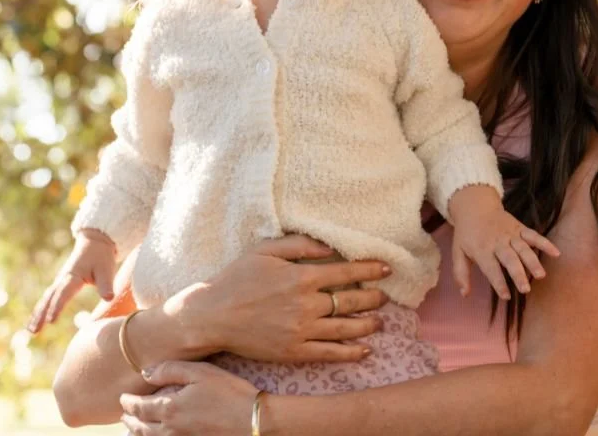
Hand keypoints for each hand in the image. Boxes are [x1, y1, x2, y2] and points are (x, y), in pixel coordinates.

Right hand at [28, 228, 116, 332]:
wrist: (95, 241)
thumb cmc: (101, 256)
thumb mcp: (106, 269)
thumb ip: (106, 284)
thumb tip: (108, 298)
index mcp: (73, 276)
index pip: (63, 294)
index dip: (57, 307)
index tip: (50, 321)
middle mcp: (63, 279)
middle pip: (49, 299)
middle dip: (41, 315)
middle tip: (34, 331)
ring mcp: (59, 281)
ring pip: (46, 299)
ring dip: (38, 314)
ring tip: (31, 331)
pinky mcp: (60, 283)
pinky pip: (48, 297)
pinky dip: (41, 309)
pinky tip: (36, 321)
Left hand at [120, 362, 257, 435]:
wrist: (252, 421)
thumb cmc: (230, 392)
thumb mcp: (202, 372)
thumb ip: (171, 370)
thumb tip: (145, 373)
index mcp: (170, 408)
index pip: (140, 407)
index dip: (129, 403)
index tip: (123, 399)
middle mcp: (171, 429)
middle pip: (142, 427)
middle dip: (131, 420)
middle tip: (124, 415)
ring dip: (138, 434)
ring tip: (132, 430)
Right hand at [167, 234, 391, 362]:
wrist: (211, 316)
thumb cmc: (236, 278)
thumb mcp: (265, 250)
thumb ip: (299, 245)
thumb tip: (329, 247)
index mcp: (301, 277)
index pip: (346, 273)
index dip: (369, 270)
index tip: (386, 268)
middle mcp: (306, 305)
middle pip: (351, 302)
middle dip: (373, 298)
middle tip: (386, 296)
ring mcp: (301, 331)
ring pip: (345, 329)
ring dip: (367, 325)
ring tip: (380, 321)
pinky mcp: (293, 352)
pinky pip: (328, 353)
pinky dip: (349, 352)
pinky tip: (364, 350)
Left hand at [450, 192, 559, 299]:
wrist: (475, 206)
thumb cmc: (467, 234)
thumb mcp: (457, 252)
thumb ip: (460, 273)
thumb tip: (464, 294)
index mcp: (481, 249)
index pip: (491, 268)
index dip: (498, 282)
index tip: (506, 296)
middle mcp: (497, 242)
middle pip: (509, 259)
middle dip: (518, 274)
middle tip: (526, 289)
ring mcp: (510, 234)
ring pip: (523, 248)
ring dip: (532, 261)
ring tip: (541, 275)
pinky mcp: (519, 228)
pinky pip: (533, 235)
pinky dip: (545, 242)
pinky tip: (556, 252)